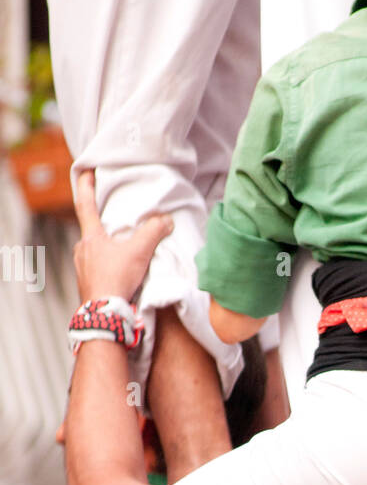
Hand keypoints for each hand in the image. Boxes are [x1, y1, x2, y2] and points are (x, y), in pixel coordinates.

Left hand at [73, 170, 172, 302]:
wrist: (104, 313)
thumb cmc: (116, 279)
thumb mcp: (139, 251)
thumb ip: (154, 232)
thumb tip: (166, 220)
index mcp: (91, 237)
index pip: (86, 204)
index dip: (86, 186)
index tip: (85, 172)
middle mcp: (82, 250)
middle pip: (91, 230)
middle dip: (102, 224)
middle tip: (114, 221)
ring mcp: (82, 269)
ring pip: (94, 252)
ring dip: (106, 248)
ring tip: (122, 251)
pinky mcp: (87, 285)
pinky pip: (97, 269)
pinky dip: (107, 266)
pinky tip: (119, 272)